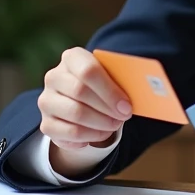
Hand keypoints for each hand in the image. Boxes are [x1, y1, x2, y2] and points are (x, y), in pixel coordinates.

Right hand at [38, 47, 131, 174]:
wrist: (81, 101)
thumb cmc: (101, 86)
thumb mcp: (111, 77)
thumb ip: (123, 80)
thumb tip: (148, 90)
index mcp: (72, 58)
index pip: (88, 70)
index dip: (109, 90)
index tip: (127, 106)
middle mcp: (54, 77)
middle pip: (80, 92)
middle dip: (106, 108)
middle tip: (123, 117)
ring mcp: (46, 100)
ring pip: (75, 114)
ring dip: (100, 124)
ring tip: (114, 125)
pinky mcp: (46, 124)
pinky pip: (69, 134)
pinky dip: (89, 136)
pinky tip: (100, 133)